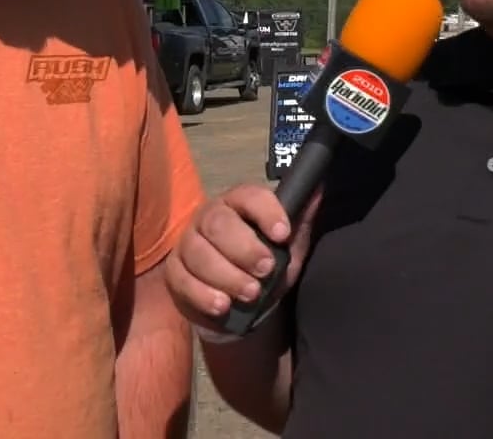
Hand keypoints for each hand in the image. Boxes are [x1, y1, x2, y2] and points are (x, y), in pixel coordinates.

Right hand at [165, 183, 320, 333]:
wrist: (241, 303)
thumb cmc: (265, 266)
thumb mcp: (289, 246)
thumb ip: (300, 219)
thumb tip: (318, 187)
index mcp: (238, 203)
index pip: (249, 196)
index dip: (266, 212)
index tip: (283, 234)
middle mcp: (208, 216)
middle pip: (218, 224)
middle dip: (244, 248)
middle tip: (266, 269)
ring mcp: (187, 244)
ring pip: (199, 253)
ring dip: (227, 275)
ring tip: (251, 293)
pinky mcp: (174, 272)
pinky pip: (182, 279)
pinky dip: (203, 294)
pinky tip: (222, 305)